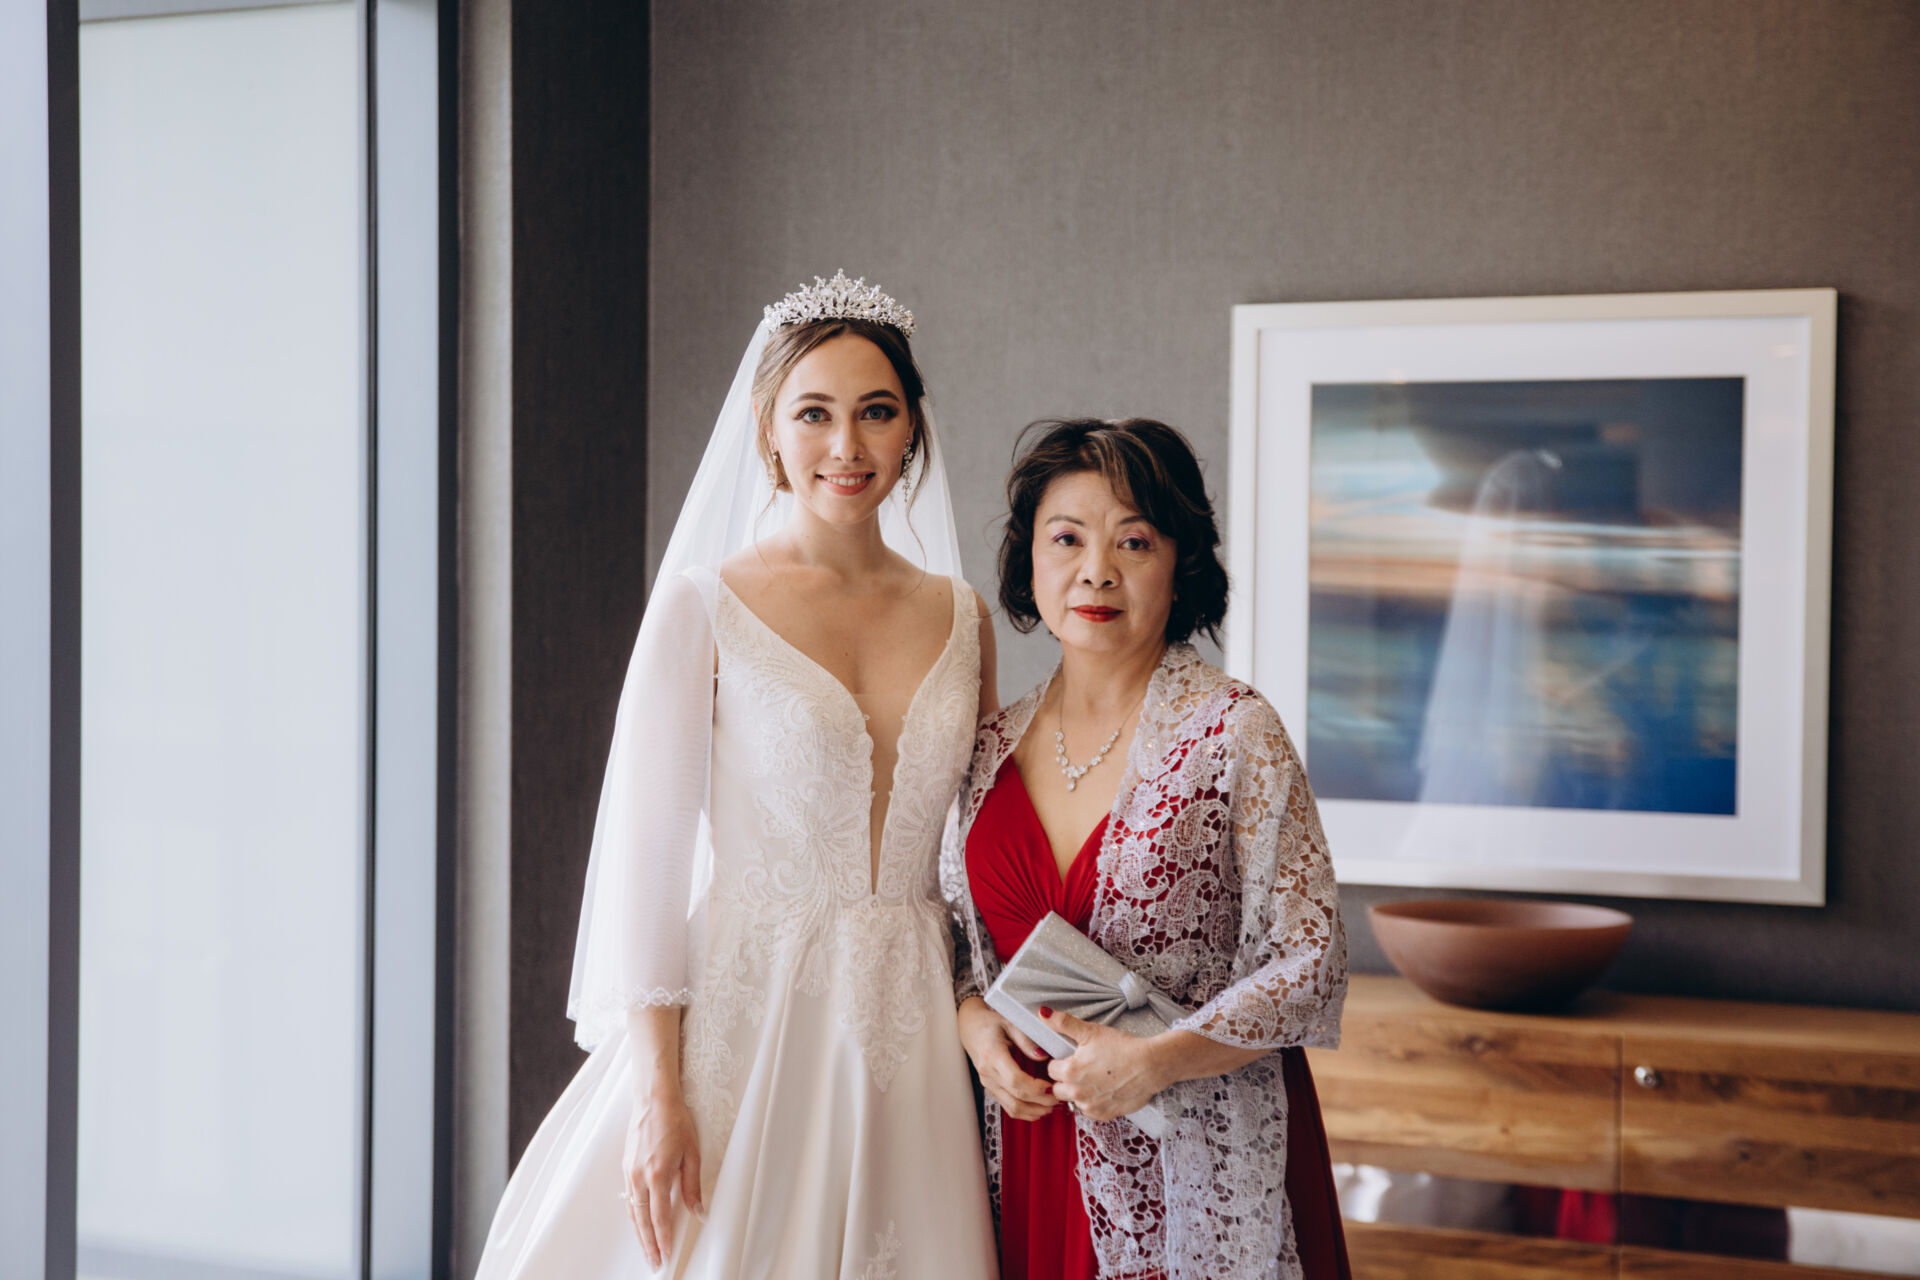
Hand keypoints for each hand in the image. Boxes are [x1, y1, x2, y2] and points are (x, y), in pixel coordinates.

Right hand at [622, 1089, 703, 1267]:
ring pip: (632, 1211)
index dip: (663, 1239)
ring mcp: (629, 1172)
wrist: (653, 1100)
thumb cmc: (675, 1121)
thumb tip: (698, 1212)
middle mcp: (639, 1176)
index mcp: (658, 1174)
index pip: (659, 1217)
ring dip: (639, 1233)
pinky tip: (638, 1222)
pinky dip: (633, 1215)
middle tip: (654, 1262)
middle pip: (642, 1220)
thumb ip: (693, 1186)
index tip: (666, 1254)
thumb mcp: (692, 1154)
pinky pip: (628, 1198)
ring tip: (646, 1249)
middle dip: (648, 1244)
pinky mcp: (626, 1166)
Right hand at [957, 997, 1059, 1120]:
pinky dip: (1026, 1112)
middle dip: (1040, 1102)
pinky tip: (1039, 1108)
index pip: (1015, 1080)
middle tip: (1058, 1097)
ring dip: (1034, 1111)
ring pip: (1012, 1108)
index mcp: (992, 1055)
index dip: (1035, 1088)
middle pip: (1016, 1098)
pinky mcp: (992, 1089)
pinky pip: (1009, 1107)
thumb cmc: (991, 1024)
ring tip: (1051, 1106)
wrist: (972, 1029)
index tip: (1051, 1086)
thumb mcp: (1011, 1023)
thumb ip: (1027, 1040)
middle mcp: (988, 1073)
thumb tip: (1043, 1056)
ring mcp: (989, 1084)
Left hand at [1041, 1007, 1172, 1122]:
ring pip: (1073, 1101)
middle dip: (1065, 1079)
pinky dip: (1093, 1102)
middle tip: (1082, 1068)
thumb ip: (1064, 1023)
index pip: (1050, 1070)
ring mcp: (1091, 1107)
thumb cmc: (1122, 1047)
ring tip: (1095, 1078)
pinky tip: (1103, 1089)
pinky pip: (1090, 1111)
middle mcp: (1077, 1093)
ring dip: (1079, 1093)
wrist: (1150, 1065)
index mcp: (1070, 1072)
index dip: (1060, 1061)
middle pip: (1057, 1089)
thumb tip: (1043, 1013)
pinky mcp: (1105, 1115)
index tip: (1071, 1058)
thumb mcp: (1091, 1031)